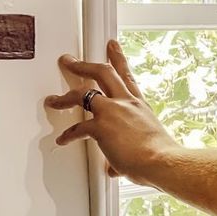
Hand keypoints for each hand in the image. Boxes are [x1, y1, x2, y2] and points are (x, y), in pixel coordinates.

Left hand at [45, 40, 177, 183]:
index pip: (126, 77)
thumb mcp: (148, 146)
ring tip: (54, 99)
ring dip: (65, 97)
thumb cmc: (161, 157)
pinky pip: (77, 128)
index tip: (111, 47)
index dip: (118, 59)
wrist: (163, 161)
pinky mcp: (101, 127)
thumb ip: (126, 155)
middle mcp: (126, 103)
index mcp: (139, 105)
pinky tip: (63, 139)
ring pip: (83, 93)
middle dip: (84, 65)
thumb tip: (116, 168)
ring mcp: (113, 112)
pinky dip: (68, 135)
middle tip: (71, 61)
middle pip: (103, 72)